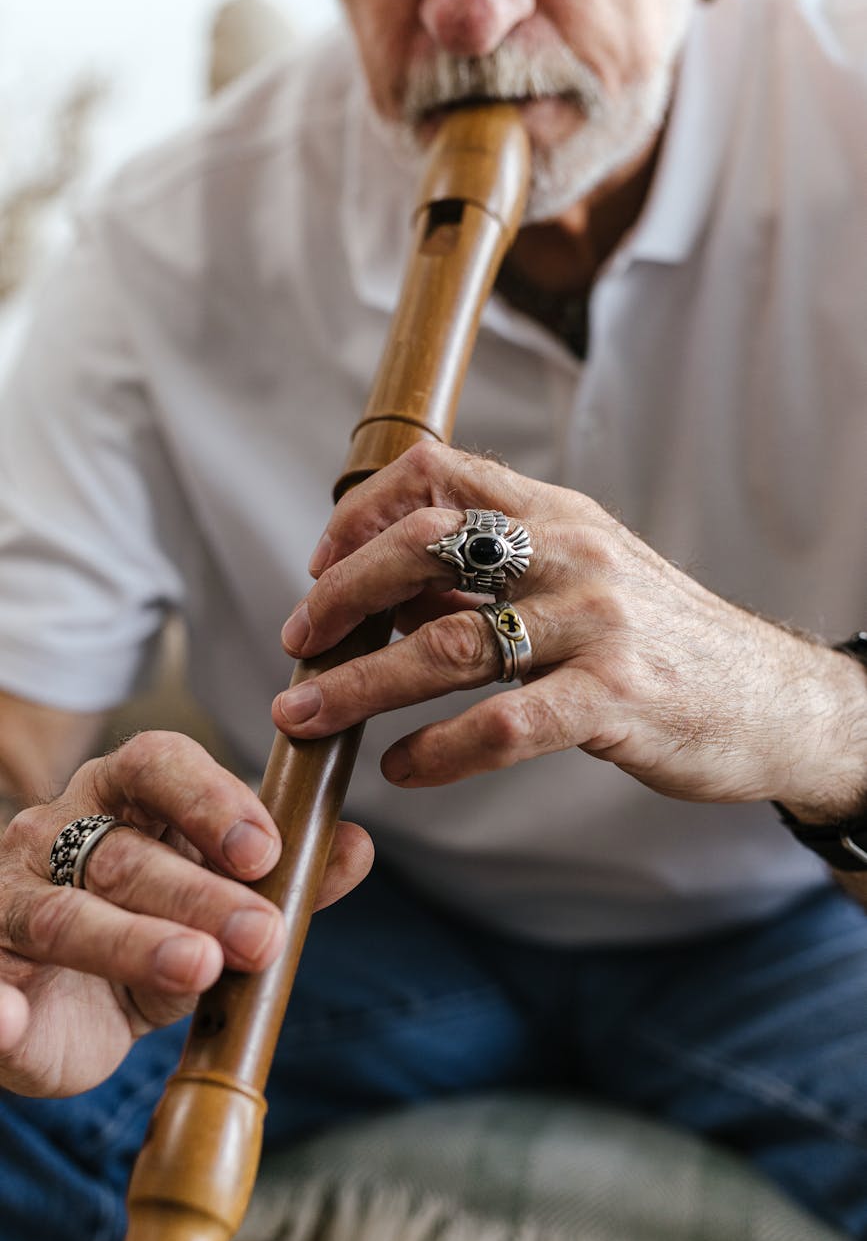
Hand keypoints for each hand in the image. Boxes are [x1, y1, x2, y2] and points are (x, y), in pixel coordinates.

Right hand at [0, 731, 372, 1095]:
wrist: (68, 1005)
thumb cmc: (153, 930)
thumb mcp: (221, 907)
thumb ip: (287, 881)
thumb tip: (357, 846)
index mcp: (119, 796)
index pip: (157, 763)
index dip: (212, 799)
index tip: (265, 850)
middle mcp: (56, 834)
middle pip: (127, 854)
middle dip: (201, 894)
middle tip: (262, 935)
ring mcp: (11, 901)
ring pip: (68, 917)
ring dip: (133, 943)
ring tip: (197, 968)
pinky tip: (11, 1018)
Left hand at [273, 445, 866, 819]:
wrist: (771, 698)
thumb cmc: (658, 641)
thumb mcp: (580, 578)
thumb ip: (491, 578)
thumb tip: (382, 596)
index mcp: (557, 513)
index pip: (439, 471)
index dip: (361, 512)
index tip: (320, 565)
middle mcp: (573, 551)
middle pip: (425, 547)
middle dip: (340, 597)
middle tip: (295, 645)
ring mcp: (598, 622)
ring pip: (448, 645)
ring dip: (361, 684)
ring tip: (307, 717)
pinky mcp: (618, 697)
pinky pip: (504, 724)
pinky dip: (438, 751)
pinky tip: (405, 769)